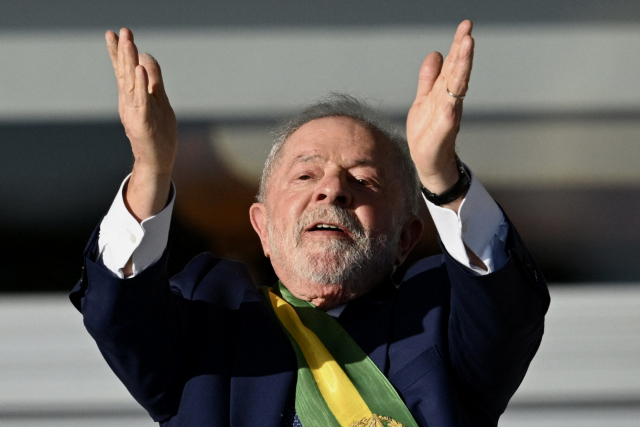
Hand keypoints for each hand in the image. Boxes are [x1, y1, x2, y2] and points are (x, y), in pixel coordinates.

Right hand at [106, 28, 176, 220]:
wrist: (157, 162)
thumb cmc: (159, 133)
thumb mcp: (158, 102)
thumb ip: (153, 82)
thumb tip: (146, 59)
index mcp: (132, 97)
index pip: (123, 70)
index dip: (120, 52)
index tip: (116, 33)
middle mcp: (129, 103)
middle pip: (124, 73)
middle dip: (122, 51)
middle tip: (120, 31)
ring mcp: (134, 113)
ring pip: (131, 84)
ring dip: (130, 62)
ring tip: (129, 43)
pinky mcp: (143, 123)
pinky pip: (141, 101)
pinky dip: (141, 86)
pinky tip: (140, 70)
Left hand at [406, 20, 473, 208]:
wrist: (428, 162)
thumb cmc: (427, 134)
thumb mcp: (423, 99)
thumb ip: (428, 78)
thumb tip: (435, 54)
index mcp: (443, 91)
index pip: (453, 64)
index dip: (458, 45)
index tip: (466, 25)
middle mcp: (450, 99)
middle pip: (458, 70)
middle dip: (463, 48)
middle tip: (468, 28)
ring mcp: (449, 112)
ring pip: (458, 84)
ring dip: (463, 64)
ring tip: (467, 44)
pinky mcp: (445, 127)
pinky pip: (450, 109)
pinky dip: (453, 96)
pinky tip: (457, 83)